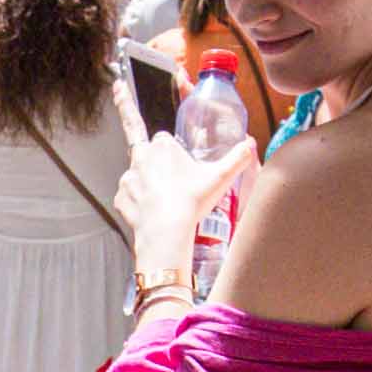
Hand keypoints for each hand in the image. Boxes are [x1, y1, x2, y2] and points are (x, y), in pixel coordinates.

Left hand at [116, 128, 238, 296]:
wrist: (167, 232)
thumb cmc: (191, 202)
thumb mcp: (221, 177)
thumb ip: (238, 158)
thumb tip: (250, 145)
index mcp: (162, 146)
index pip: (164, 139)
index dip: (172, 150)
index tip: (178, 162)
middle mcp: (141, 158)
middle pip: (145, 151)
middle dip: (154, 161)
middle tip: (169, 180)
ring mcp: (128, 179)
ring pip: (137, 176)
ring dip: (146, 184)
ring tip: (163, 203)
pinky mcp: (120, 199)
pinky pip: (128, 198)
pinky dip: (137, 204)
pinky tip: (150, 214)